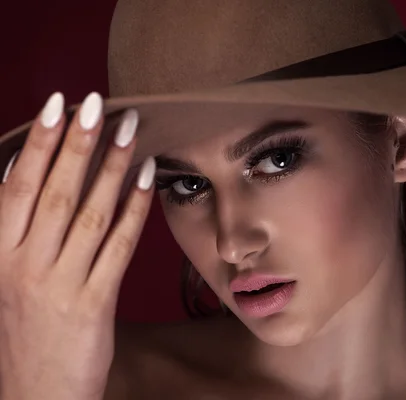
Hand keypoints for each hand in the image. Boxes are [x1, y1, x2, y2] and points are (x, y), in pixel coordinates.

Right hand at [0, 92, 154, 399]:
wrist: (35, 396)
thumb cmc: (25, 330)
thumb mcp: (8, 277)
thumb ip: (17, 229)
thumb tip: (25, 173)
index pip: (17, 187)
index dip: (37, 143)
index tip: (57, 104)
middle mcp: (24, 265)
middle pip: (54, 192)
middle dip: (76, 143)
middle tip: (96, 102)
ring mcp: (59, 284)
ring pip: (89, 213)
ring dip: (111, 168)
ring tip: (130, 131)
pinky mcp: (93, 304)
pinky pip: (118, 248)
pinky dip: (133, 211)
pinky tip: (147, 181)